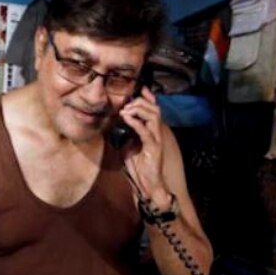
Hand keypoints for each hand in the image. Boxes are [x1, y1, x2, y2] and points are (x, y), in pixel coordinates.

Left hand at [118, 87, 169, 208]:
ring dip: (139, 110)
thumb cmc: (140, 168)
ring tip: (126, 110)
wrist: (148, 184)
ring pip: (153, 116)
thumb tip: (118, 125)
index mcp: (152, 131)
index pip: (154, 109)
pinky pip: (146, 131)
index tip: (140, 89)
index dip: (148, 98)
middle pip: (154, 109)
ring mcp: (157, 140)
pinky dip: (136, 123)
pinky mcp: (154, 148)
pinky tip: (127, 119)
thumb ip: (127, 135)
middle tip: (126, 105)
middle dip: (140, 102)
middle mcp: (157, 133)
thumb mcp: (130, 147)